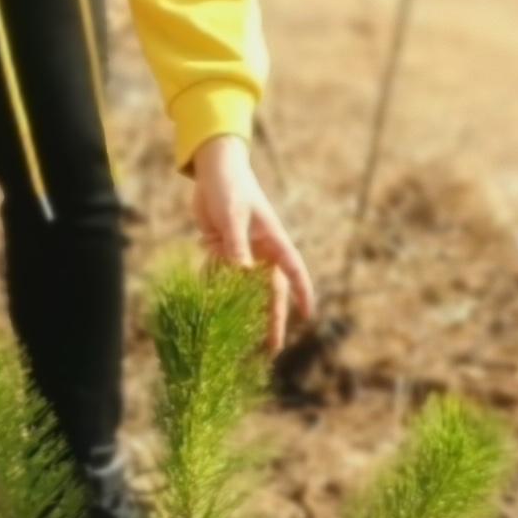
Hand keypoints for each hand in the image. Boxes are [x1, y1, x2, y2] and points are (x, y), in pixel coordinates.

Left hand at [187, 134, 319, 351]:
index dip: (302, 294)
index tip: (308, 316)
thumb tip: (242, 278)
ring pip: (244, 288)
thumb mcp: (233, 217)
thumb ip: (236, 247)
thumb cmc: (230, 187)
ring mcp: (241, 251)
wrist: (212, 169)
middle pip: (269, 291)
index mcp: (274, 241)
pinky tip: (209, 312)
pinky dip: (216, 291)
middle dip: (271, 318)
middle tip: (272, 348)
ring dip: (242, 311)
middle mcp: (260, 251)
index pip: (294, 272)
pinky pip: (221, 276)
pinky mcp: (221, 249)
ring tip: (239, 340)